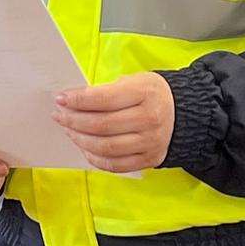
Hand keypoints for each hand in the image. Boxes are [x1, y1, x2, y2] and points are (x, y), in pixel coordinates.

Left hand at [53, 72, 174, 172]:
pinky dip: (95, 158)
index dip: (77, 100)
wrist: (185, 112)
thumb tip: (73, 101)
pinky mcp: (149, 159)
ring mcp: (150, 142)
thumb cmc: (152, 93)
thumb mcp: (134, 81)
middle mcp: (150, 119)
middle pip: (101, 125)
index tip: (61, 99)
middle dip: (73, 120)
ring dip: (80, 140)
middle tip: (59, 115)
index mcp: (145, 93)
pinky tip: (85, 148)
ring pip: (105, 147)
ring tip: (69, 130)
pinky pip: (115, 165)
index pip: (103, 99)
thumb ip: (106, 91)